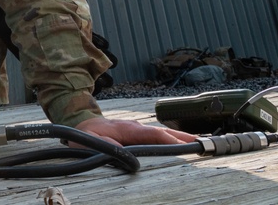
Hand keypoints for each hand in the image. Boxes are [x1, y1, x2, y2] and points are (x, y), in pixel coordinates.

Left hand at [75, 116, 196, 145]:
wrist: (77, 125)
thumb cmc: (84, 136)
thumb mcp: (92, 143)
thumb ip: (108, 147)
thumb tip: (126, 151)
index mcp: (126, 129)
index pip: (152, 134)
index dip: (169, 139)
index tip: (184, 145)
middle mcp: (133, 126)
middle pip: (161, 131)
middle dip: (180, 136)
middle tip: (200, 142)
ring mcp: (134, 127)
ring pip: (159, 132)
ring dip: (177, 136)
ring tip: (194, 142)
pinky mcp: (133, 131)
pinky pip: (153, 134)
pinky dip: (167, 136)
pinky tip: (176, 141)